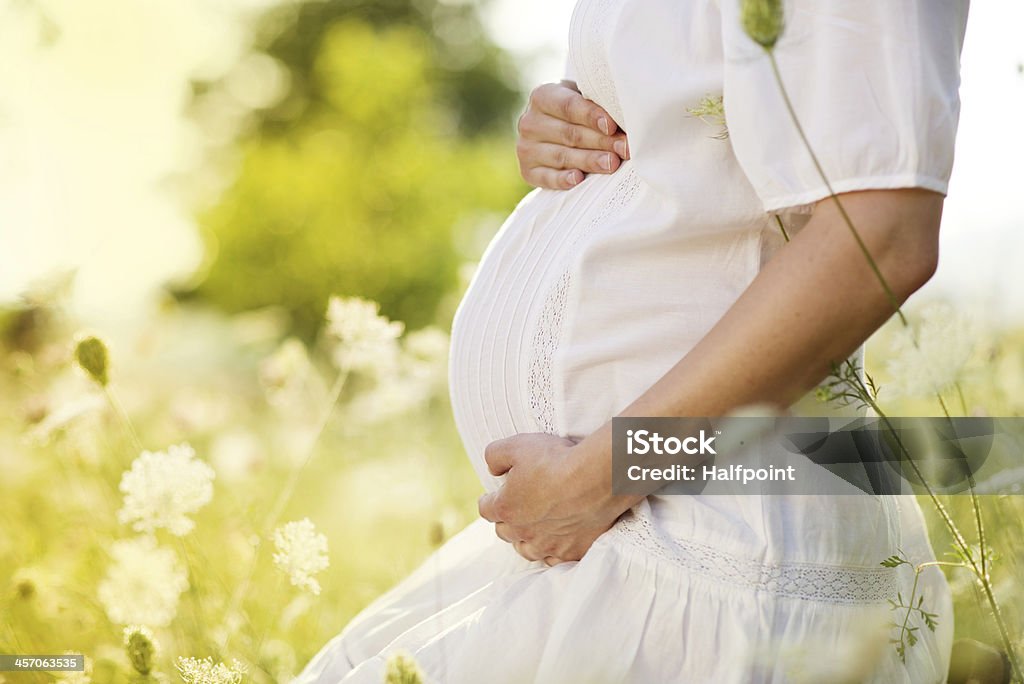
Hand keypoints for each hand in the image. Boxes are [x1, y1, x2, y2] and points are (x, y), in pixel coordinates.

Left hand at [477, 433, 624, 564]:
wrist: (598, 476)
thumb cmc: (557, 460)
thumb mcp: (516, 446)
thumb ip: (495, 456)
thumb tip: (493, 468)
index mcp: (506, 507)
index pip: (486, 509)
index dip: (489, 500)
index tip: (494, 495)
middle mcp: (523, 531)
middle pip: (504, 532)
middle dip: (506, 520)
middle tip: (515, 508)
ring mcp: (549, 544)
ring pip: (527, 550)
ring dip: (526, 540)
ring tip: (532, 530)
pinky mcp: (573, 550)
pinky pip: (556, 560)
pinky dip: (552, 552)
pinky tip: (556, 543)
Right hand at [516, 81, 629, 189]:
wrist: (551, 129)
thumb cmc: (575, 111)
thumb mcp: (581, 98)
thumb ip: (596, 103)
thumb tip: (627, 118)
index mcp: (543, 97)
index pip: (568, 106)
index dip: (591, 116)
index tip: (612, 126)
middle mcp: (530, 122)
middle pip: (569, 133)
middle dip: (601, 141)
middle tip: (624, 148)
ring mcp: (526, 148)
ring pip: (562, 156)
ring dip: (589, 161)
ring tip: (612, 164)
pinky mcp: (527, 171)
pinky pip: (546, 178)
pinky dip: (562, 180)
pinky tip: (578, 179)